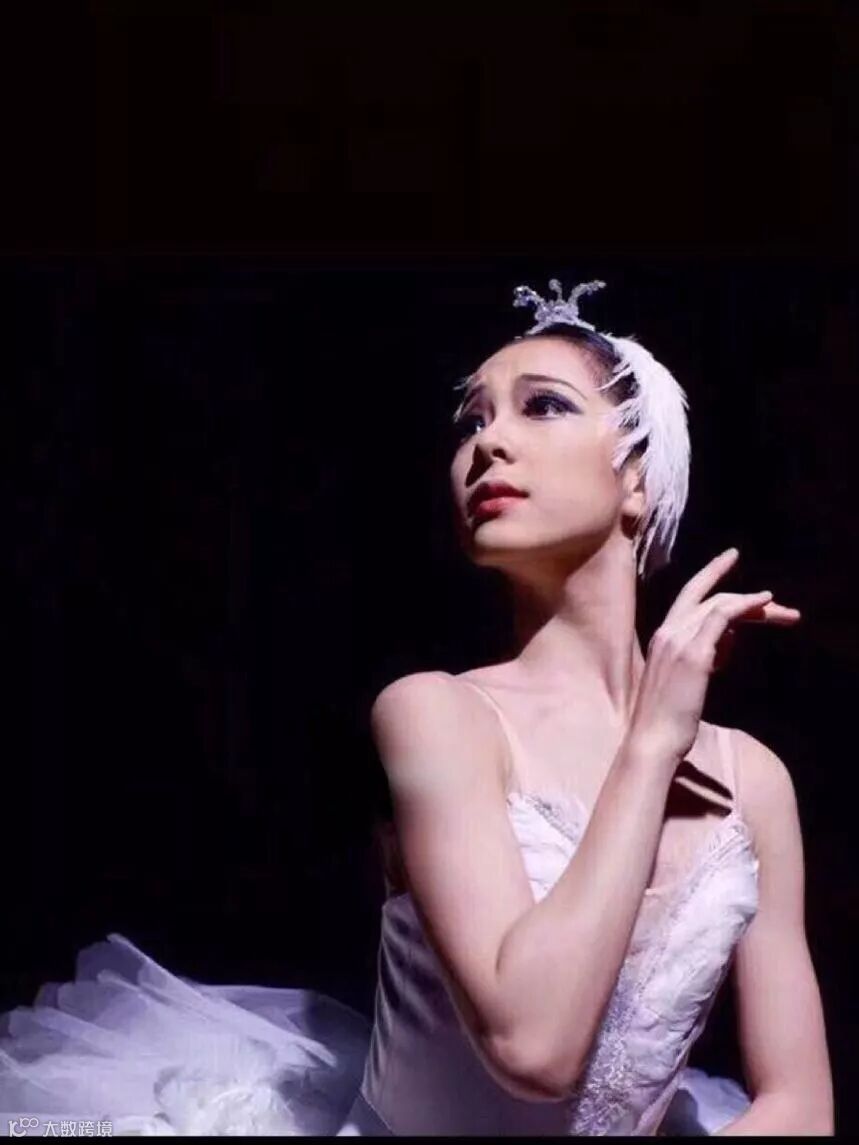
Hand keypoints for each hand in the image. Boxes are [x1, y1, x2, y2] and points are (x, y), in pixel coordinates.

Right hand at [628, 548, 799, 767]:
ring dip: (755, 605)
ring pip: (719, 604)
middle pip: (707, 596)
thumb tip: (728, 641)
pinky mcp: (694, 654)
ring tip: (783, 614)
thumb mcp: (685, 681)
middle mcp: (667, 632)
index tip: (730, 559)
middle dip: (743, 594)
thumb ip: (705, 655)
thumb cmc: (667, 720)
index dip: (711, 575)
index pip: (689, 597)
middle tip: (776, 602)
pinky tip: (764, 603)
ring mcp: (678, 640)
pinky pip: (722, 616)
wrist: (652, 740)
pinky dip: (745, 605)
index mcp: (662, 638)